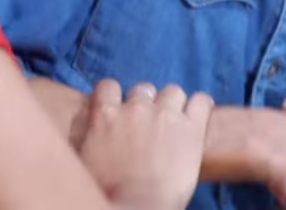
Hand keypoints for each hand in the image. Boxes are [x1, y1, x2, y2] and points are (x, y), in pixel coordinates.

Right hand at [79, 79, 213, 209]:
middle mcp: (135, 108)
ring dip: (173, 104)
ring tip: (174, 124)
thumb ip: (89, 137)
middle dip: (146, 104)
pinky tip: (198, 116)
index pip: (108, 86)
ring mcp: (166, 115)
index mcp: (105, 116)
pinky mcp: (192, 127)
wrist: (138, 209)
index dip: (115, 96)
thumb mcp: (84, 161)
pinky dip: (201, 106)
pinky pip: (201, 101)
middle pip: (143, 89)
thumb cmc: (107, 194)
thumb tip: (88, 133)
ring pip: (173, 91)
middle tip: (148, 126)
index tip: (120, 109)